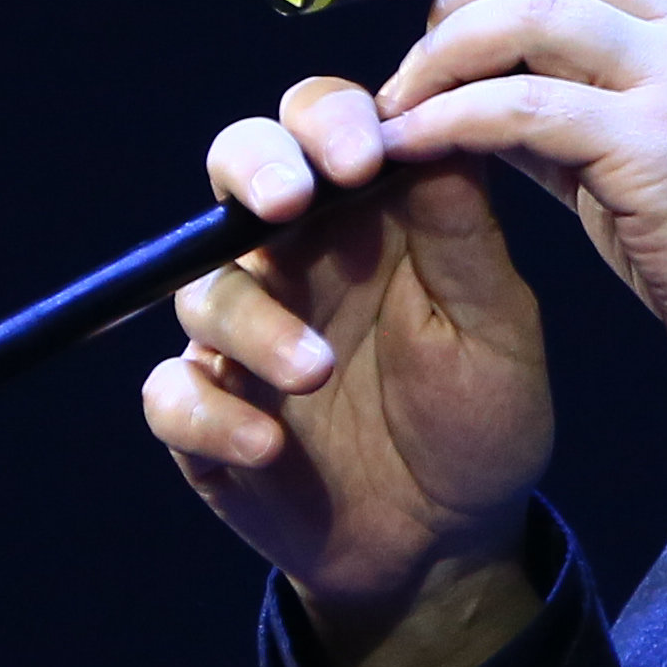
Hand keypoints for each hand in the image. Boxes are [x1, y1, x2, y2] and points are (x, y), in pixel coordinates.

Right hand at [144, 75, 556, 666]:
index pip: (320, 125)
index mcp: (365, 216)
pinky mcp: (208, 419)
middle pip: (235, 170)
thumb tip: (440, 127)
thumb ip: (463, 232)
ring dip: (254, 322)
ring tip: (316, 371)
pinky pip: (172, 396)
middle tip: (287, 202)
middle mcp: (293, 260)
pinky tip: (269, 445)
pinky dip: (209, 414)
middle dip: (253, 171)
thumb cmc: (481, 417)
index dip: (328, 122)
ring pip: (202, 289)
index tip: (363, 157)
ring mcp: (242, 339)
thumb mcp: (495, 325)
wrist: (452, 544)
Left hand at [370, 0, 666, 377]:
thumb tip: (465, 63)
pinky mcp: (654, 144)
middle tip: (419, 51)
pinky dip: (448, 119)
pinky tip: (413, 145)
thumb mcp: (654, 126)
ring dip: (442, 54)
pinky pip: (519, 106)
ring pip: (529, 16)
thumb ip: (570, 81)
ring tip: (404, 102)